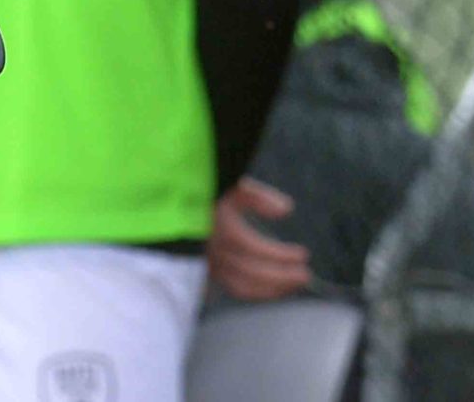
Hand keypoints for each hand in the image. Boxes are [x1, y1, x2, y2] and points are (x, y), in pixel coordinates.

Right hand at [209, 178, 312, 299]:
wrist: (168, 198)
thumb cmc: (203, 187)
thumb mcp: (231, 183)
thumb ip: (259, 197)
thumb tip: (287, 210)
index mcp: (221, 228)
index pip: (257, 248)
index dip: (282, 255)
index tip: (303, 254)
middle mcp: (213, 250)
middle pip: (252, 272)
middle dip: (282, 277)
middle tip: (305, 275)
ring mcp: (206, 262)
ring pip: (240, 285)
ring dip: (269, 289)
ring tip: (291, 285)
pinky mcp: (203, 268)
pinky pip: (229, 286)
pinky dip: (250, 291)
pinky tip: (264, 289)